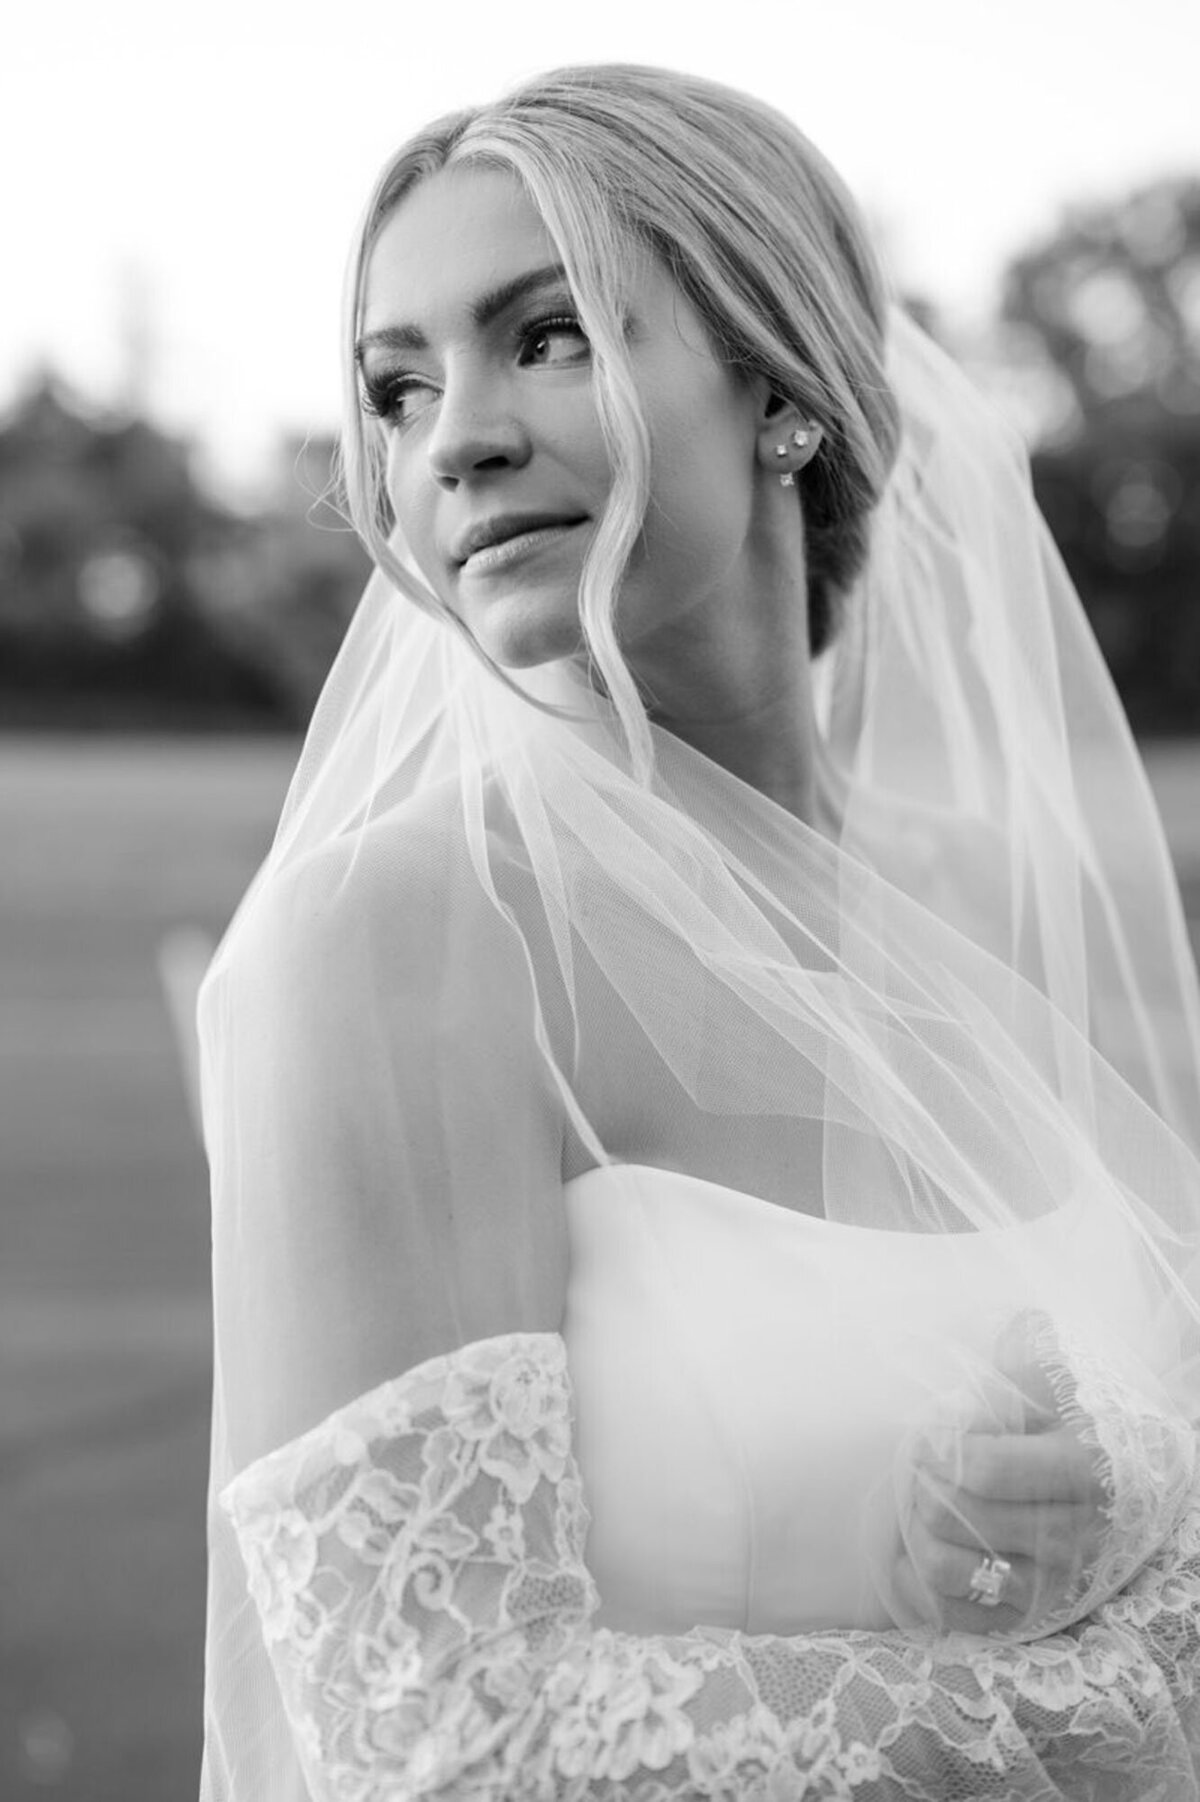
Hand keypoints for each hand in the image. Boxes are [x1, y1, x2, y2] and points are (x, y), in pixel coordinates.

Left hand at [891, 1317, 1108, 1636]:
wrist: (1115, 1470)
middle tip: (917, 1469)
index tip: (926, 1437)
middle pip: (953, 1517)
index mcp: (1077, 1466)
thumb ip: (1005, 1363)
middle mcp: (1069, 1533)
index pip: (980, 1469)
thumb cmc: (1067, 1411)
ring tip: (915, 1506)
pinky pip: (954, 1616)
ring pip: (947, 1570)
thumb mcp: (1046, 1373)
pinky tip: (906, 1555)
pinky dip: (916, 1588)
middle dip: (919, 1488)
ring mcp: (1049, 1581)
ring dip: (914, 1535)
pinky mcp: (1028, 1615)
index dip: (935, 1450)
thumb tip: (946, 1353)